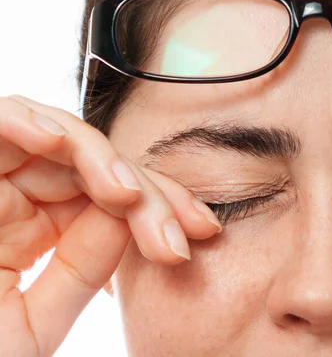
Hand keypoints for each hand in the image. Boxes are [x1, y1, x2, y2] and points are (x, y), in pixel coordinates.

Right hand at [0, 96, 220, 356]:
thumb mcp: (32, 321)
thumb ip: (81, 268)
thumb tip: (126, 217)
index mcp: (39, 230)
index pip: (112, 201)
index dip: (162, 208)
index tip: (202, 232)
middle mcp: (17, 196)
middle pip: (98, 166)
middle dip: (147, 191)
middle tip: (183, 229)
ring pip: (58, 136)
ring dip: (99, 159)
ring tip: (126, 195)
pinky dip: (22, 121)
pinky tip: (51, 141)